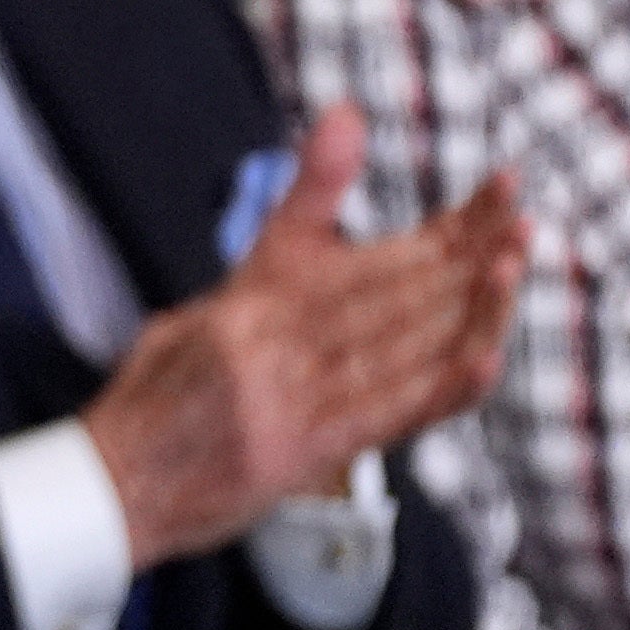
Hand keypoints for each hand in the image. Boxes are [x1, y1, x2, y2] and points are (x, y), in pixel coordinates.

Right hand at [81, 115, 522, 564]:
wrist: (111, 483)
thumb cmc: (162, 396)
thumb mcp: (205, 304)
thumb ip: (279, 239)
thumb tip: (334, 145)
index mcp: (248, 300)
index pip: (357, 254)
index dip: (427, 226)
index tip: (487, 195)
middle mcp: (267, 340)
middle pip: (382, 290)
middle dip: (459, 252)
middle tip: (518, 218)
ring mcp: (286, 397)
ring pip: (392, 344)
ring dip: (462, 305)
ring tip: (515, 263)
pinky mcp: (300, 452)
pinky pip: (381, 417)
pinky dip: (437, 390)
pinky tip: (484, 359)